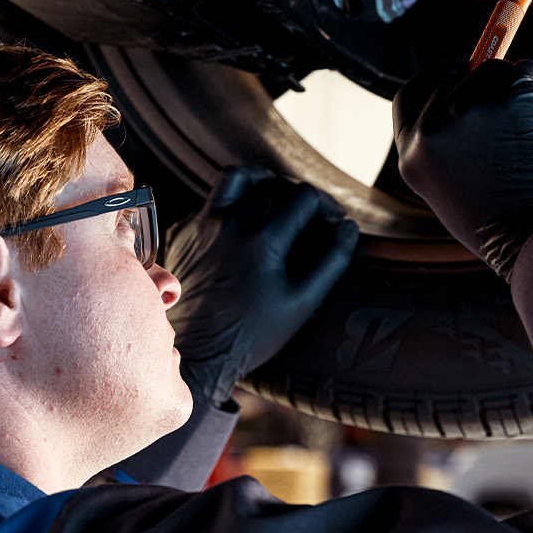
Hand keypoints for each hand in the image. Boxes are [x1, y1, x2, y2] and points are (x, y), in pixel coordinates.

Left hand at [163, 168, 359, 404]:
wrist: (197, 353)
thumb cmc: (252, 334)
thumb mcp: (302, 302)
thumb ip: (331, 261)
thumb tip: (348, 228)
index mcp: (265, 239)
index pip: (305, 197)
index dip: (326, 205)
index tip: (332, 221)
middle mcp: (232, 223)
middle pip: (275, 185)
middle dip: (299, 195)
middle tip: (311, 216)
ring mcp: (203, 225)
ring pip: (237, 179)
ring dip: (262, 182)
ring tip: (276, 198)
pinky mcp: (184, 233)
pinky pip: (211, 201)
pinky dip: (232, 203)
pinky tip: (243, 224)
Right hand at [393, 59, 532, 277]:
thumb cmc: (516, 229)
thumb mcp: (458, 192)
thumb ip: (452, 147)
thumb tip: (470, 102)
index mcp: (412, 157)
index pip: (410, 97)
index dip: (437, 80)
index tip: (460, 72)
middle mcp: (430, 130)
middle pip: (452, 77)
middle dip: (484, 81)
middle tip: (516, 95)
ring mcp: (466, 108)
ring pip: (493, 71)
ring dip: (523, 89)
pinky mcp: (507, 94)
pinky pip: (529, 69)